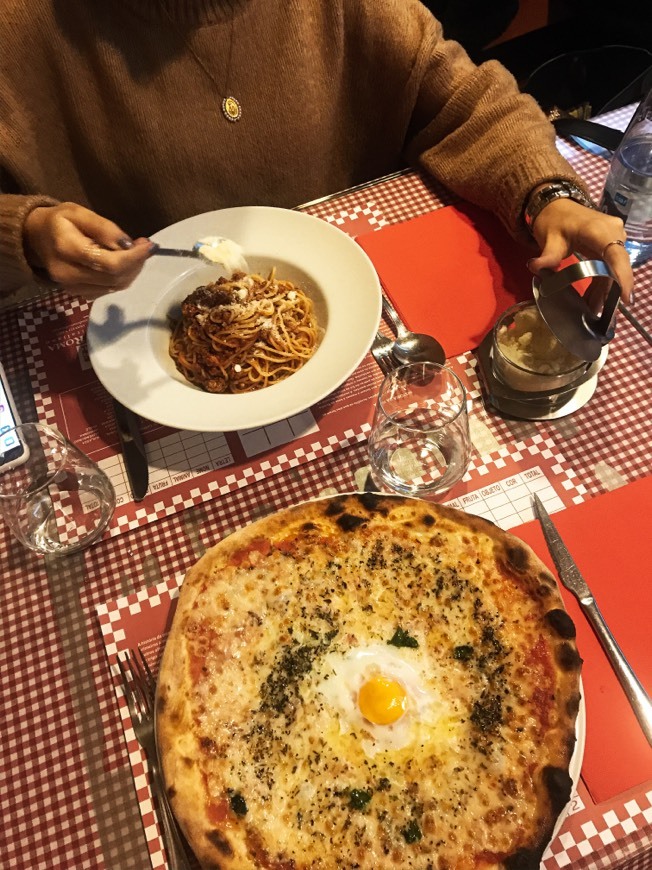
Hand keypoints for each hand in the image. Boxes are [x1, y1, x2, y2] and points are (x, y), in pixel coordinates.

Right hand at [24, 202, 153, 299]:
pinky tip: (123, 263)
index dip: (134, 257)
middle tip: (144, 246)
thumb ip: (104, 228)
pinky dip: (123, 277)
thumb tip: (128, 244)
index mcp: (66, 249)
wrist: (37, 239)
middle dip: (136, 263)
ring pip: (116, 286)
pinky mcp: (79, 294)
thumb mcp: (78, 213)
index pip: (109, 263)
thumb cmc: (59, 222)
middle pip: (115, 277)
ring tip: (135, 252)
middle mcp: (68, 274)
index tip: (149, 245)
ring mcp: (73, 288)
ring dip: (132, 271)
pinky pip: (110, 290)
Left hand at [526, 199, 633, 310]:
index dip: (623, 276)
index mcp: (598, 230)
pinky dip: (601, 283)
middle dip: (611, 291)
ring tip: (594, 311)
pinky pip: (609, 267)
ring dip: (605, 290)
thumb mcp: (549, 238)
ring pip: (614, 269)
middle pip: (617, 266)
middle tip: (601, 314)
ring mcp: (613, 238)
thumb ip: (547, 256)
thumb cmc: (555, 220)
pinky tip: (593, 300)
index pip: (616, 255)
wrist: (556, 207)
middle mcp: (613, 232)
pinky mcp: (610, 245)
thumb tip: (535, 268)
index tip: (626, 297)